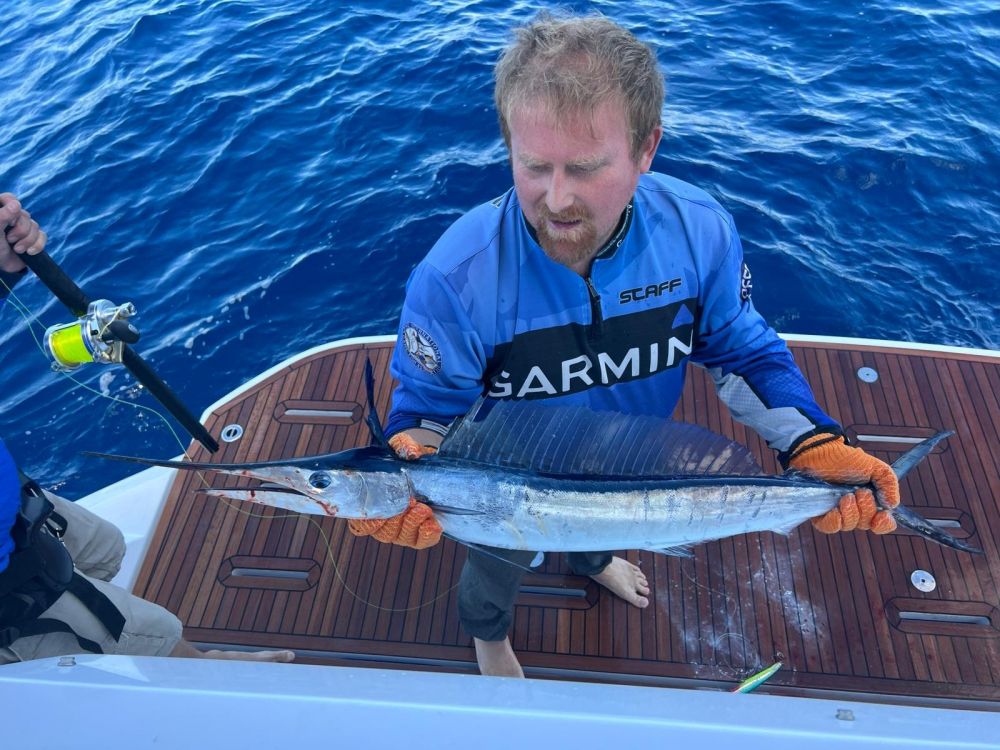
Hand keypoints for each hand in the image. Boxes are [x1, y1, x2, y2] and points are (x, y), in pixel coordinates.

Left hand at [0, 193, 46, 272]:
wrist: (1, 266)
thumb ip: (2, 216)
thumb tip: (16, 204)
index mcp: (1, 211)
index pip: (10, 198)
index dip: (13, 209)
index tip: (9, 222)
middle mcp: (12, 217)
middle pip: (25, 215)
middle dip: (20, 231)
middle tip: (8, 239)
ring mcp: (23, 228)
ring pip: (35, 226)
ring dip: (27, 241)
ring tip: (16, 249)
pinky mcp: (33, 239)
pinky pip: (43, 236)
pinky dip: (37, 246)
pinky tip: (28, 252)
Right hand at [346, 431, 441, 547]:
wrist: (429, 468)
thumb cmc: (407, 460)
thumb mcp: (402, 448)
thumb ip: (402, 446)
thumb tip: (411, 454)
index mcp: (371, 506)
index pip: (360, 525)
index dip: (367, 524)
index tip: (379, 515)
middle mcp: (384, 523)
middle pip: (383, 532)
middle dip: (397, 519)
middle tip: (410, 501)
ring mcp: (402, 531)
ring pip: (402, 537)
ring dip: (412, 523)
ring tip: (423, 508)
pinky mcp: (421, 534)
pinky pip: (422, 541)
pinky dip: (427, 534)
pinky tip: (432, 522)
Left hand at [787, 433, 898, 534]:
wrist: (822, 452)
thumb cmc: (847, 459)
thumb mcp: (876, 468)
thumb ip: (889, 484)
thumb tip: (892, 505)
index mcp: (870, 502)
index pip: (881, 524)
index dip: (884, 524)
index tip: (882, 514)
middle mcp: (854, 510)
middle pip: (866, 524)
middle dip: (866, 508)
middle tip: (861, 491)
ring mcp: (837, 513)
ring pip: (849, 526)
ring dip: (851, 511)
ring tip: (846, 495)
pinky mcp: (820, 513)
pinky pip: (830, 527)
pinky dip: (835, 521)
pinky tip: (835, 509)